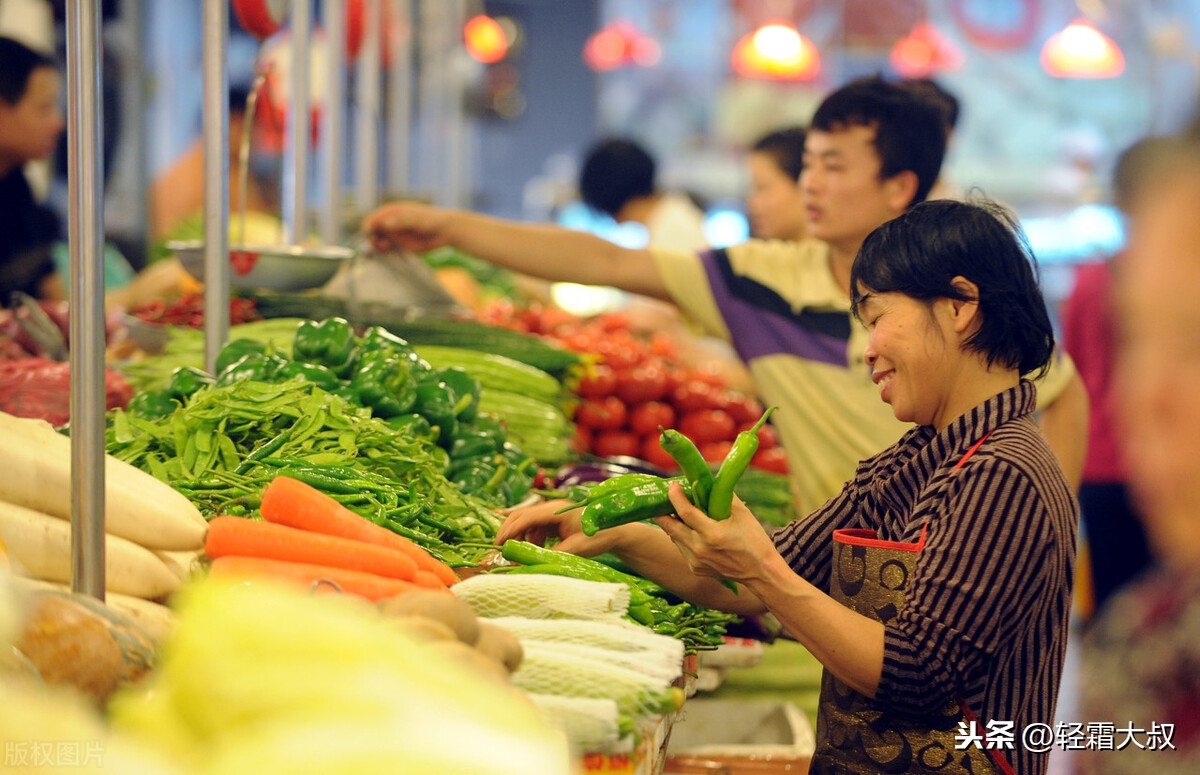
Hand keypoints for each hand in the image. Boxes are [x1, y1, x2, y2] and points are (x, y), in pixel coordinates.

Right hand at [362, 201, 452, 254]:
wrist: (443, 231)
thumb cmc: (430, 220)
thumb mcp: (416, 219)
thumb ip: (401, 221)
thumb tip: (385, 223)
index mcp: (391, 211)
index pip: (374, 218)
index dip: (369, 226)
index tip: (369, 233)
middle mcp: (389, 223)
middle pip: (372, 231)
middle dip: (371, 238)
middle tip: (378, 243)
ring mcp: (393, 234)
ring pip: (377, 241)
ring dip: (377, 246)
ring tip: (385, 247)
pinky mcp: (398, 245)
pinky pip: (386, 250)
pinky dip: (384, 253)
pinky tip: (389, 253)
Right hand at [494, 498, 611, 556]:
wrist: (617, 531)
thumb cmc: (599, 536)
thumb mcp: (576, 549)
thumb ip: (553, 554)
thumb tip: (531, 563)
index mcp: (556, 511)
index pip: (526, 517)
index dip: (510, 530)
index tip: (498, 543)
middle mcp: (552, 509)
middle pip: (523, 515)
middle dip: (510, 531)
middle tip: (500, 548)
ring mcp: (554, 514)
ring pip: (528, 522)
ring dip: (521, 537)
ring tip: (519, 555)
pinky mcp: (556, 521)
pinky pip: (537, 528)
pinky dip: (531, 539)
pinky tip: (534, 551)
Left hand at [653, 481, 775, 583]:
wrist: (761, 572)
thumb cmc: (754, 540)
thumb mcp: (742, 514)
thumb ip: (723, 497)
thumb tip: (708, 482)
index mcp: (712, 534)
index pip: (685, 511)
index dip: (675, 496)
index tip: (672, 485)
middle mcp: (700, 549)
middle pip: (669, 526)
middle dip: (660, 511)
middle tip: (660, 498)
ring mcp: (695, 561)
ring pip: (673, 537)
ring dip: (672, 523)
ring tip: (675, 511)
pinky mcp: (695, 568)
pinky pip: (681, 548)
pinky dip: (682, 536)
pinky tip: (689, 529)